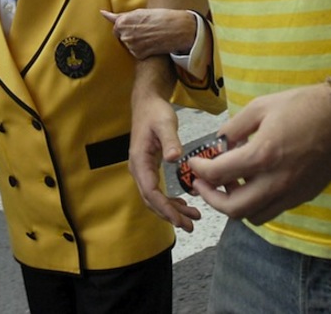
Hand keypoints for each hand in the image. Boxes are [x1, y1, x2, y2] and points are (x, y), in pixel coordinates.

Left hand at [101, 8, 195, 59]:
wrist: (177, 28)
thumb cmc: (160, 17)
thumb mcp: (140, 12)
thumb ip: (122, 16)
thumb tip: (103, 13)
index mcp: (123, 21)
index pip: (115, 25)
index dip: (121, 25)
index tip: (116, 20)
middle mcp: (124, 34)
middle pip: (122, 36)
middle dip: (130, 34)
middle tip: (145, 29)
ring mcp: (131, 45)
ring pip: (130, 45)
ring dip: (137, 42)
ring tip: (151, 35)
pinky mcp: (138, 54)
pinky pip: (137, 53)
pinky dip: (143, 50)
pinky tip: (153, 43)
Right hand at [128, 91, 201, 229]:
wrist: (147, 103)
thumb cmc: (155, 112)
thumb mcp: (165, 123)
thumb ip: (170, 140)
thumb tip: (174, 158)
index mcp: (140, 160)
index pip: (149, 191)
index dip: (164, 207)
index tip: (179, 219)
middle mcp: (138, 168)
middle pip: (151, 200)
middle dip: (169, 215)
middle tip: (190, 226)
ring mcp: (142, 169)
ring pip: (154, 198)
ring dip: (171, 211)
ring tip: (192, 219)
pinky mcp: (149, 168)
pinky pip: (157, 191)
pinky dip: (169, 201)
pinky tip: (184, 205)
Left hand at [188, 83, 330, 224]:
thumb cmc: (303, 106)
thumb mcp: (260, 107)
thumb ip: (234, 127)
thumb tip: (220, 142)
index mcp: (262, 155)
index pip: (218, 174)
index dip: (200, 171)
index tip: (194, 164)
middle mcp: (277, 181)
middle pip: (233, 209)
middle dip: (211, 198)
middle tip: (203, 184)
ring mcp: (292, 192)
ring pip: (253, 216)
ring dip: (235, 205)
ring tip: (229, 184)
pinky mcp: (304, 195)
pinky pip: (273, 209)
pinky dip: (256, 203)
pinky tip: (253, 182)